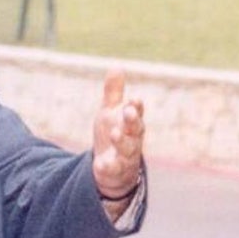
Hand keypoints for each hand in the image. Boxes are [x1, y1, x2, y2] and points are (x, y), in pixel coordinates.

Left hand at [91, 69, 144, 200]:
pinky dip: (108, 167)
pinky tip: (101, 164)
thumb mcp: (110, 113)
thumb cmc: (114, 135)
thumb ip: (114, 93)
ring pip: (127, 149)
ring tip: (115, 133)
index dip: (136, 107)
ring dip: (122, 141)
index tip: (133, 99)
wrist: (113, 169)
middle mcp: (132, 140)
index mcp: (132, 123)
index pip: (137, 113)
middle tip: (129, 112)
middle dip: (133, 121)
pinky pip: (113, 169)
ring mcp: (125, 157)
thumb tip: (117, 66)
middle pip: (136, 130)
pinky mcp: (115, 171)